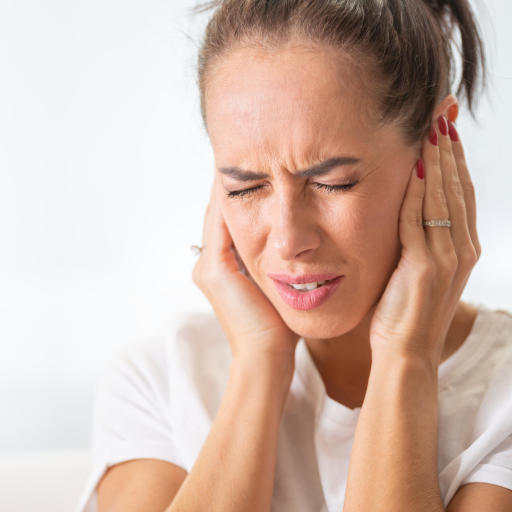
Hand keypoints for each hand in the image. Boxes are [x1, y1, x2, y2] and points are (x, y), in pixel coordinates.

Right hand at [192, 177, 299, 364]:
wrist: (267, 356)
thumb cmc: (281, 329)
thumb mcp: (281, 286)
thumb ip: (280, 264)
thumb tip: (304, 242)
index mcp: (222, 268)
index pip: (232, 219)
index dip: (247, 192)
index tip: (267, 169)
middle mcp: (209, 263)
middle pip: (222, 211)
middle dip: (240, 184)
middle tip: (258, 155)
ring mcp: (208, 265)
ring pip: (220, 211)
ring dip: (235, 185)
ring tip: (253, 159)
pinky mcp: (213, 269)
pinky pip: (222, 222)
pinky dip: (234, 199)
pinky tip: (250, 179)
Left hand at [369, 115, 480, 364]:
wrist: (406, 357)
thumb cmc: (403, 315)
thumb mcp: (416, 270)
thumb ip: (418, 239)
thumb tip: (406, 208)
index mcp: (464, 248)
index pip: (461, 190)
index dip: (454, 156)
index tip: (445, 124)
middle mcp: (462, 249)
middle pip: (458, 184)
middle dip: (449, 145)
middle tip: (442, 109)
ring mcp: (447, 258)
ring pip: (443, 196)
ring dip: (436, 158)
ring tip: (431, 124)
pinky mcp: (424, 267)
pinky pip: (419, 219)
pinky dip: (418, 190)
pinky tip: (414, 165)